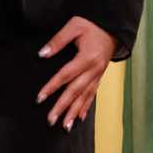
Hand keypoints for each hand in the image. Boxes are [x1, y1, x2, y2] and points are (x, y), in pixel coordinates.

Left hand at [35, 16, 114, 130]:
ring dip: (74, 112)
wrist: (112, 27)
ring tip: (65, 126)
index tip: (40, 98)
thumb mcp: (74, 26)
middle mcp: (94, 69)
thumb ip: (58, 41)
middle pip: (75, 91)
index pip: (66, 75)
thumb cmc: (91, 25)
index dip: (52, 87)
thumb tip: (42, 54)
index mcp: (87, 57)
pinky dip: (85, 107)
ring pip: (85, 96)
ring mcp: (98, 75)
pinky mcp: (99, 77)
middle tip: (50, 120)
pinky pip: (92, 94)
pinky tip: (79, 118)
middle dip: (62, 107)